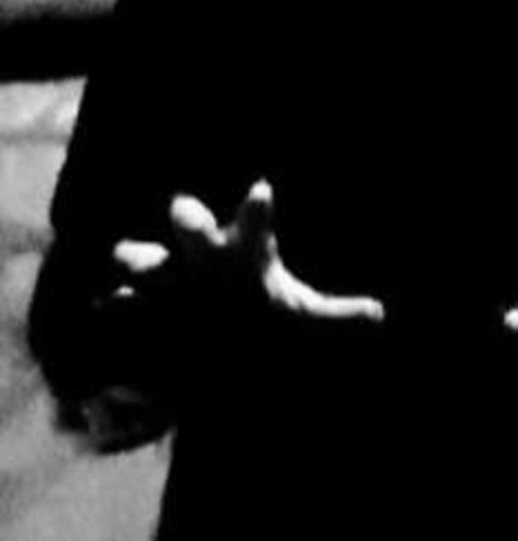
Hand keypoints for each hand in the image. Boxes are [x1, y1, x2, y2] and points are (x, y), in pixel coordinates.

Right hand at [110, 179, 384, 327]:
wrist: (217, 348)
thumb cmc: (263, 314)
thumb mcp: (301, 319)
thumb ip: (337, 318)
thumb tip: (380, 316)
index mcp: (243, 250)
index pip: (253, 219)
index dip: (256, 207)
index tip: (264, 192)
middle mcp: (199, 255)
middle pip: (187, 221)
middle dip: (187, 217)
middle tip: (187, 213)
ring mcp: (163, 280)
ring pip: (137, 256)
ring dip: (136, 258)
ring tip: (138, 262)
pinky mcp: (137, 312)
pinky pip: (115, 307)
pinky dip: (115, 310)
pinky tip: (114, 311)